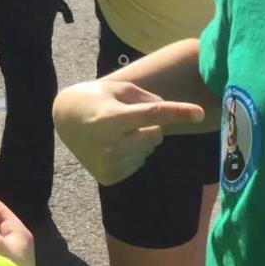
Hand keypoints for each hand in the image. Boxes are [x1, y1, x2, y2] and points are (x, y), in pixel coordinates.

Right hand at [53, 79, 205, 186]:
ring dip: (141, 140)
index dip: (177, 112)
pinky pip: (139, 163)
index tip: (199, 113)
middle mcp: (109, 144)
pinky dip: (133, 153)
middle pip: (155, 135)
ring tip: (118, 132)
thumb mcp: (118, 88)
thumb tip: (166, 116)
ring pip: (148, 151)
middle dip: (151, 126)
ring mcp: (109, 163)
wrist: (65, 120)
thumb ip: (145, 98)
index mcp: (111, 117)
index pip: (152, 114)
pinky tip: (114, 145)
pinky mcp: (109, 177)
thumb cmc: (95, 98)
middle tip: (130, 118)